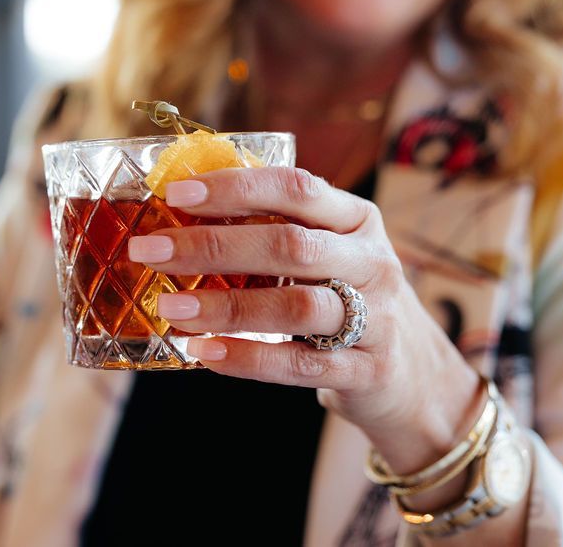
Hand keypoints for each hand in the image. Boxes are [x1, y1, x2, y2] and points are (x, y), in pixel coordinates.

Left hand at [128, 167, 480, 475]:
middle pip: (289, 246)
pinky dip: (247, 358)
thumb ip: (272, 231)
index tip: (175, 194)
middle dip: (212, 246)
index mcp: (355, 219)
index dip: (234, 188)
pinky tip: (203, 353)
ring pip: (296, 307)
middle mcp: (371, 262)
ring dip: (226, 307)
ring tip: (170, 308)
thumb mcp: (326, 252)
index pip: (296, 188)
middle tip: (150, 251)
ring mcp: (376, 319)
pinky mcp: (366, 371)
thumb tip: (178, 215)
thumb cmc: (345, 296)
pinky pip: (300, 364)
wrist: (411, 373)